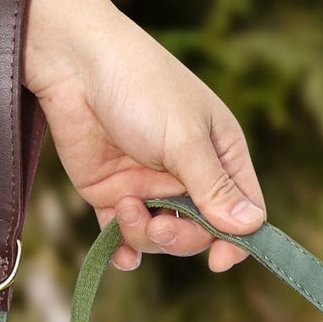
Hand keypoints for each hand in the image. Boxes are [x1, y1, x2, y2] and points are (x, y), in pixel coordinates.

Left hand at [26, 0, 265, 273]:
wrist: (72, 61)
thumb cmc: (141, 85)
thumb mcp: (185, 139)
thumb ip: (214, 187)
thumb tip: (250, 228)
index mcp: (221, 156)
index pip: (243, 212)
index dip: (235, 240)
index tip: (218, 260)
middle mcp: (190, 176)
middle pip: (201, 233)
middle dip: (181, 237)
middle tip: (161, 226)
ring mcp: (151, 186)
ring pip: (163, 238)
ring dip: (146, 235)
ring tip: (126, 209)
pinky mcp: (114, 193)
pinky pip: (126, 236)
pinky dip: (125, 250)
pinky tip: (121, 255)